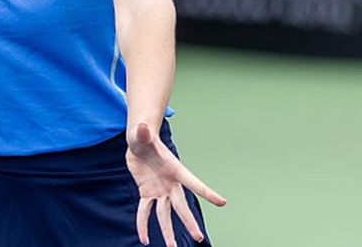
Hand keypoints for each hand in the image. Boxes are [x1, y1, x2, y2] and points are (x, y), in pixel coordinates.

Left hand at [126, 121, 225, 245]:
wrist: (138, 142)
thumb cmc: (143, 136)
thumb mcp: (141, 133)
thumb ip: (142, 132)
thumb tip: (141, 126)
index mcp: (175, 169)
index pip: (194, 183)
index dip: (207, 193)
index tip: (223, 203)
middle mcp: (170, 183)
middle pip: (181, 206)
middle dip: (189, 221)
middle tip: (199, 237)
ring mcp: (159, 190)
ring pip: (165, 214)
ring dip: (168, 231)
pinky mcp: (146, 193)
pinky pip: (145, 212)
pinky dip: (143, 225)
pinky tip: (144, 239)